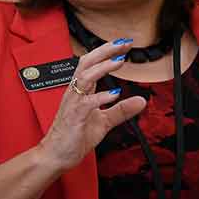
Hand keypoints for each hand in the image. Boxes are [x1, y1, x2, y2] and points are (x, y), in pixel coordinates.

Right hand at [36, 39, 146, 171]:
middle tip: (124, 43)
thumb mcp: (103, 121)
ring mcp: (73, 103)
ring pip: (85, 77)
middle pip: (87, 62)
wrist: (57, 154)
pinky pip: (86, 102)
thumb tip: (140, 101)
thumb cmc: (74, 136)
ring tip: (119, 61)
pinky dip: (100, 97)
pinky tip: (114, 94)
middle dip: (105, 50)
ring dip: (103, 68)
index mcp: (81, 90)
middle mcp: (75, 92)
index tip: (124, 44)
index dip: (107, 51)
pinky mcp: (74, 116)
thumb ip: (121, 110)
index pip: (92, 63)